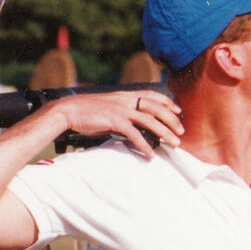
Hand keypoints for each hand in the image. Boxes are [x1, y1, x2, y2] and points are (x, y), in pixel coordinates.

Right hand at [46, 89, 183, 157]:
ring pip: (150, 121)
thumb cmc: (88, 111)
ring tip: (174, 144)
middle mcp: (126, 100)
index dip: (167, 102)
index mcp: (126, 95)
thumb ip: (123, 110)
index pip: (152, 95)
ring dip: (165, 133)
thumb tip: (135, 123)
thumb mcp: (109, 106)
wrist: (68, 110)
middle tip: (182, 132)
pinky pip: (135, 134)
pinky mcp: (115, 121)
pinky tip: (151, 154)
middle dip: (172, 120)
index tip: (178, 110)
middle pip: (156, 108)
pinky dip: (145, 145)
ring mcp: (121, 110)